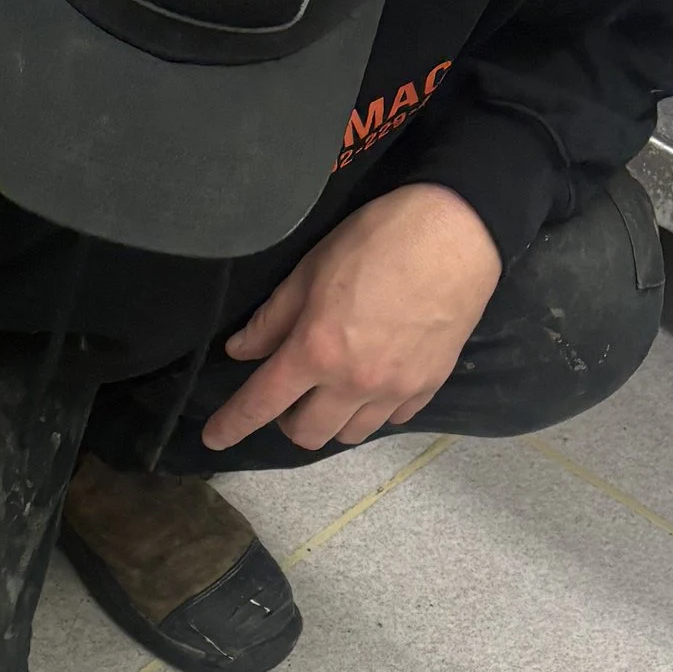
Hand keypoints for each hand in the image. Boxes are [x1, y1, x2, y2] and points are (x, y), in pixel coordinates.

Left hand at [204, 183, 502, 452]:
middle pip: (307, 435)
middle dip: (288, 421)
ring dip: (331, 419)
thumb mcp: (310, 270)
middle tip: (291, 390)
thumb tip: (241, 351)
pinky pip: (391, 420)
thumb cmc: (378, 239)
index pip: (260, 404)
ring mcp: (394, 390)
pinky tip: (372, 381)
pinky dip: (373, 410)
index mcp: (315, 352)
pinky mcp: (428, 386)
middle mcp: (352, 383)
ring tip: (332, 387)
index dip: (231, 425)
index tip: (214, 439)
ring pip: (349, 435)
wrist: (458, 232)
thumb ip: (272, 319)